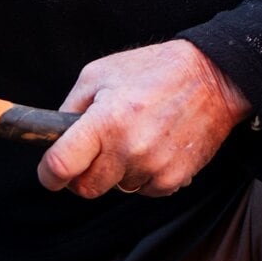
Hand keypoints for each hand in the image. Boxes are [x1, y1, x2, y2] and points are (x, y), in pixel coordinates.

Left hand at [37, 40, 251, 198]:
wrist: (213, 78)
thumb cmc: (152, 70)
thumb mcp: (99, 74)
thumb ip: (70, 107)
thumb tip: (54, 136)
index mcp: (105, 121)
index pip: (61, 166)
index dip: (48, 175)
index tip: (49, 174)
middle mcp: (128, 149)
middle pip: (87, 188)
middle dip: (82, 174)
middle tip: (91, 152)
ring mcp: (153, 168)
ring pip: (117, 188)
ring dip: (116, 171)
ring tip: (132, 137)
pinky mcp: (174, 180)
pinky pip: (144, 190)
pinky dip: (143, 174)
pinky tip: (153, 146)